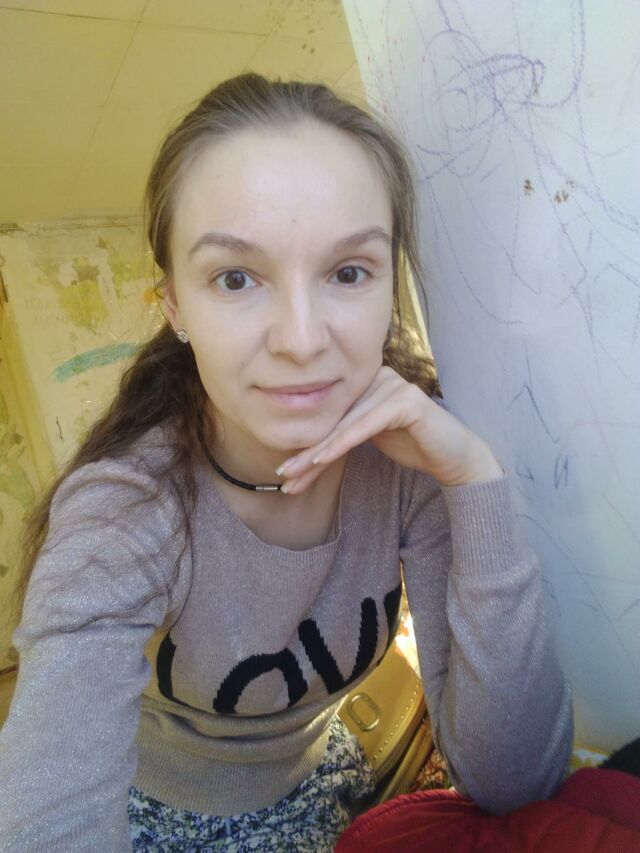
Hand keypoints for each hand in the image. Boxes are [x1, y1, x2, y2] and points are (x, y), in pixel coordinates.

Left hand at [276, 366, 503, 493]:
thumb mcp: (369, 437)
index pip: (329, 416)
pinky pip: (363, 426)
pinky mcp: (404, 400)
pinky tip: (320, 460)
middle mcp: (377, 375)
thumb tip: (300, 449)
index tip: (285, 472)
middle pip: (333, 420)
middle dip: (307, 452)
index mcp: (366, 379)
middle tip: (283, 476)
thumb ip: (343, 432)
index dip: (306, 445)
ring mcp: (392, 384)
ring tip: (294, 474)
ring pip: (344, 425)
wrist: (454, 457)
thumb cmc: (414, 446)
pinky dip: (340, 444)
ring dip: (317, 453)